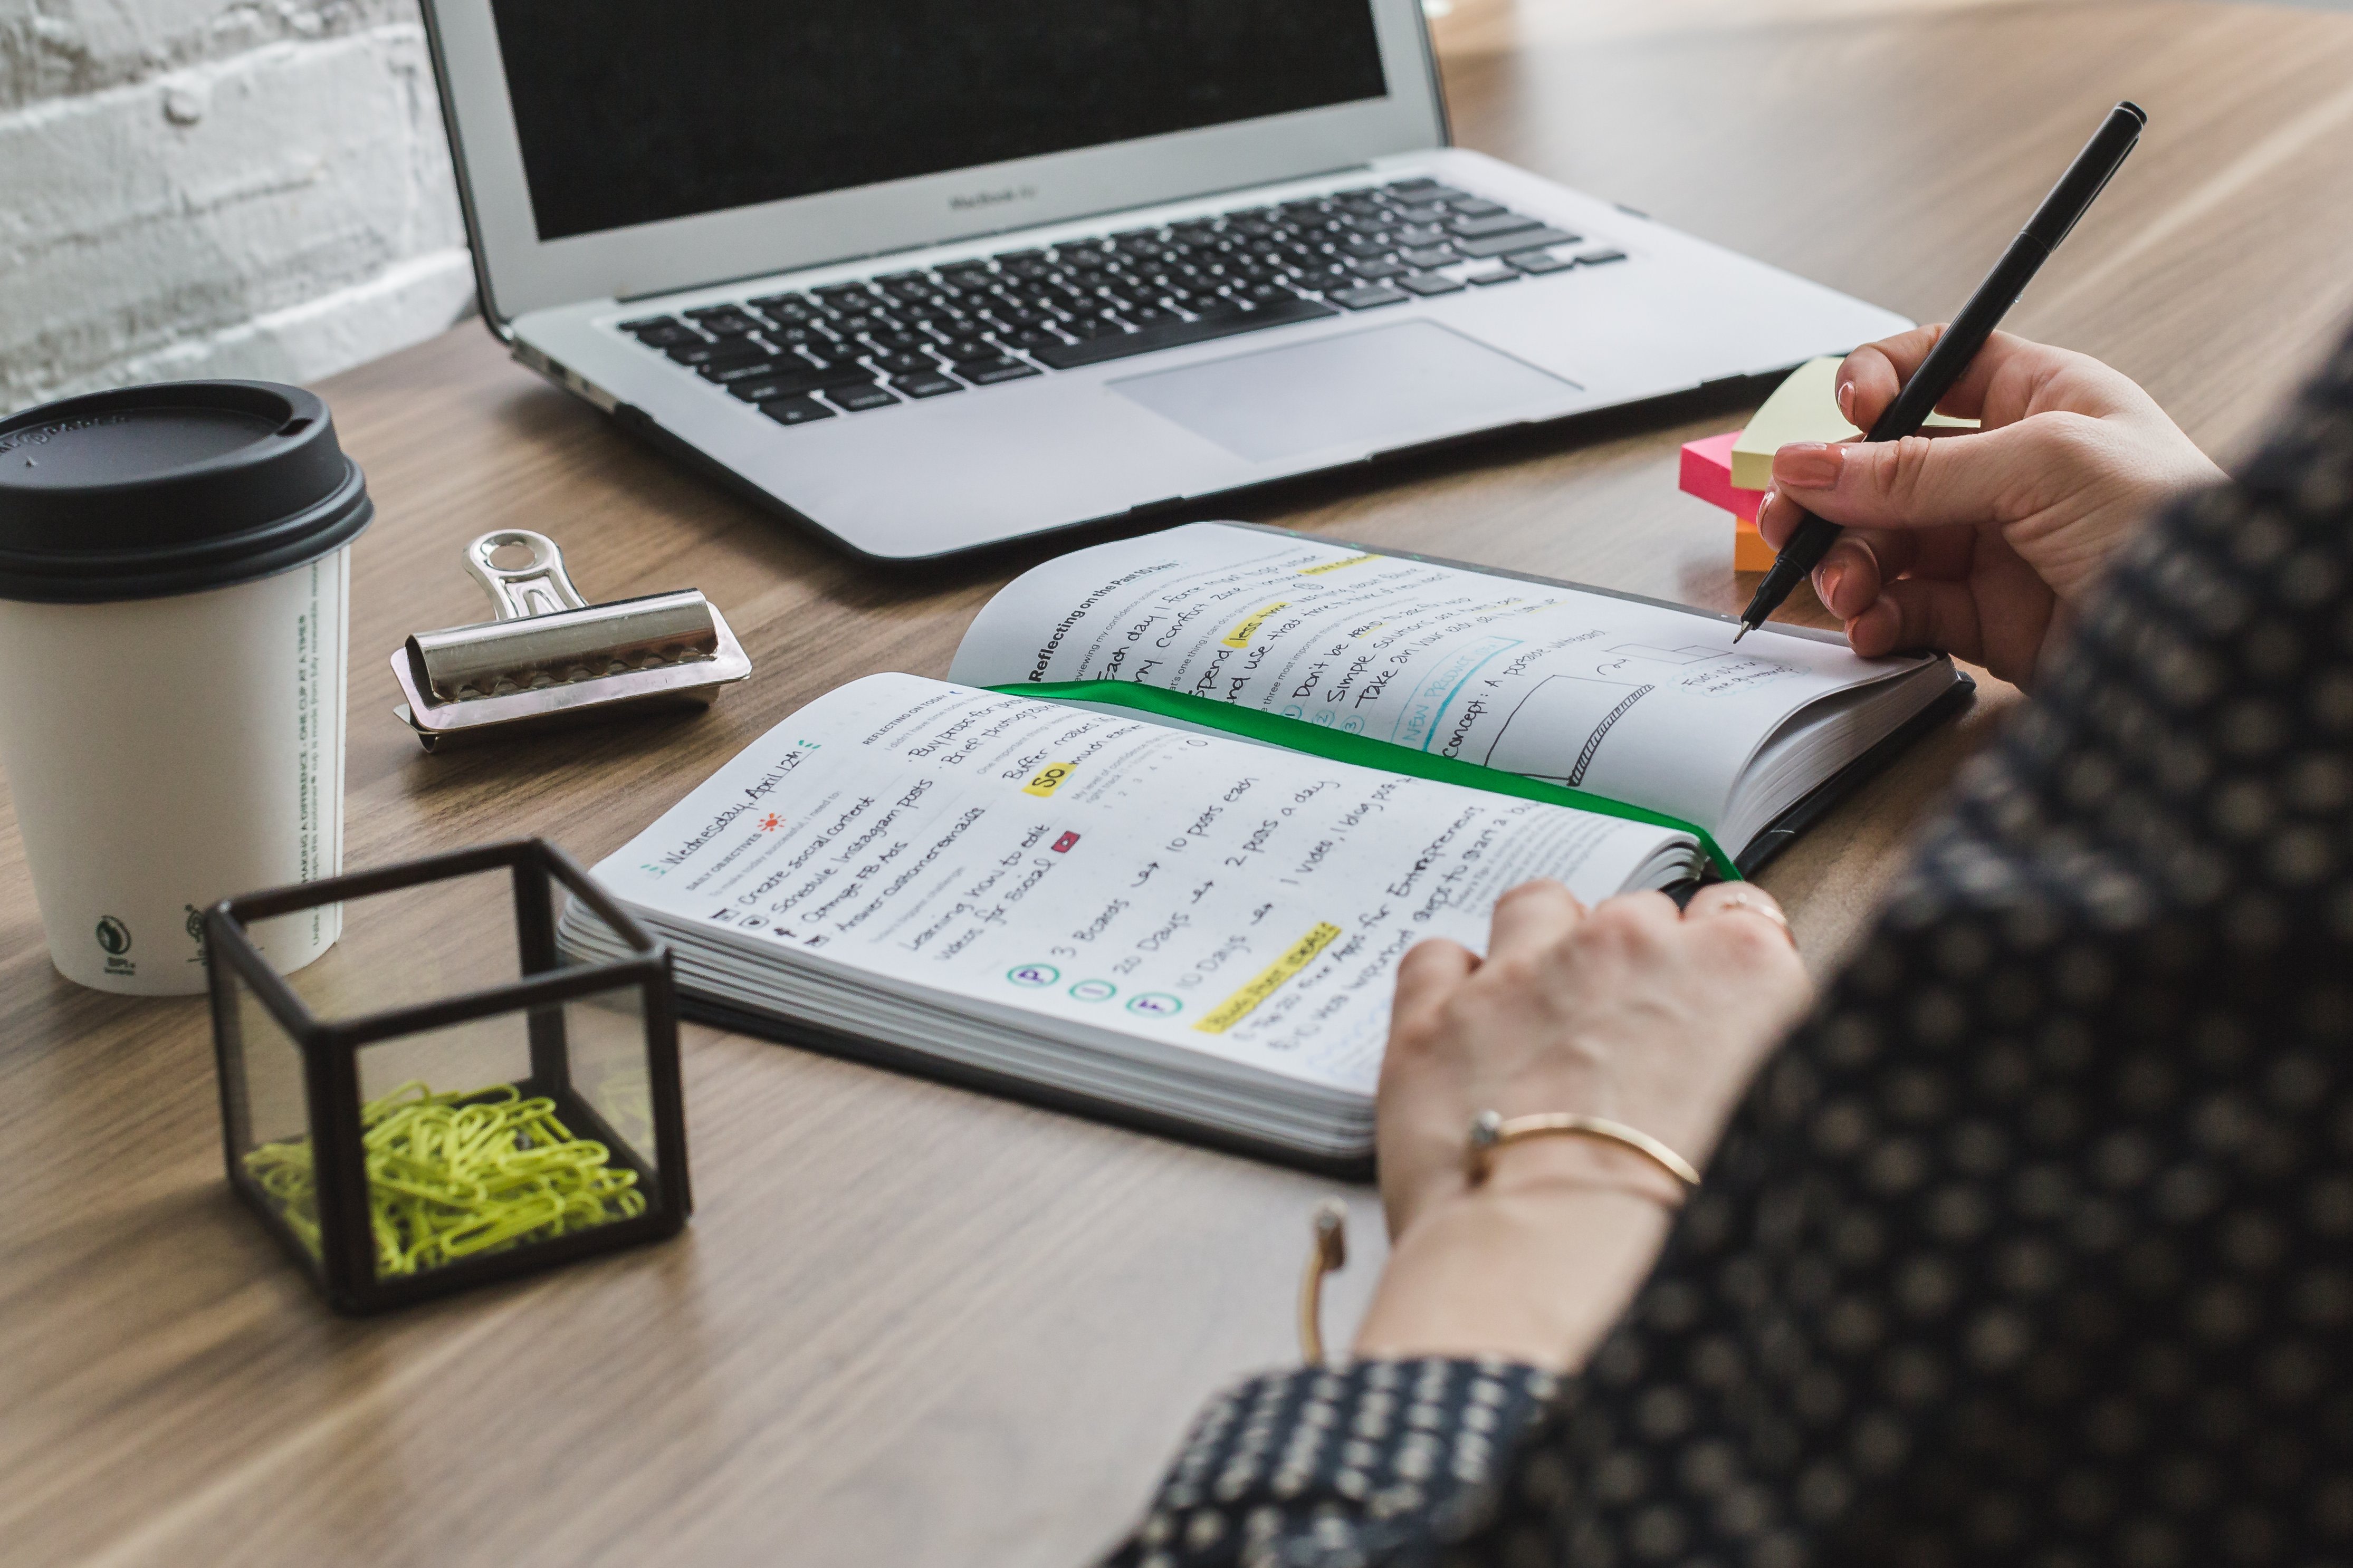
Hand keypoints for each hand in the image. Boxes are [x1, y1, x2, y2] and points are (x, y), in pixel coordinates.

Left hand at [1351, 881, 1812, 1367]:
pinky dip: (1447, 987)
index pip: (1739, 915)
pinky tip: (1463, 1035)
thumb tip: (1734, 1062)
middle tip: (1621, 1047)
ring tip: (1541, 1022)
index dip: (1715, 962)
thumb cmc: (1670, 1227)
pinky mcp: (1437, 1010)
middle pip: (1635, 917)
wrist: (1555, 1267)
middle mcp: (1630, 947)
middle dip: (1629, 969)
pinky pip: (1439, 955)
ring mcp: (1526, 970)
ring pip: (1538, 908)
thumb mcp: (1770, 1133)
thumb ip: (1756, 1059)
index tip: (1702, 999)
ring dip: (1541, 949)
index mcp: (1738, 972)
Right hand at [1756, 327, 2222, 686]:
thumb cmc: (2172, 522)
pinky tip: (1874, 626)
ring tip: (1846, 589)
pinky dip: (1878, 620)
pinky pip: (1907, 611)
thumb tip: (1815, 465)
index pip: (1935, 366)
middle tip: (1789, 520)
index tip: (1846, 412)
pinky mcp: (1987, 619)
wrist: (2218, 640)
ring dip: (1849, 565)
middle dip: (1832, 495)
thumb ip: (1917, 470)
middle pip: (1886, 468)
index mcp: (2039, 401)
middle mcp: (2011, 470)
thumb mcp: (2041, 463)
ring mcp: (1994, 546)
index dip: (1879, 382)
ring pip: (1885, 545)